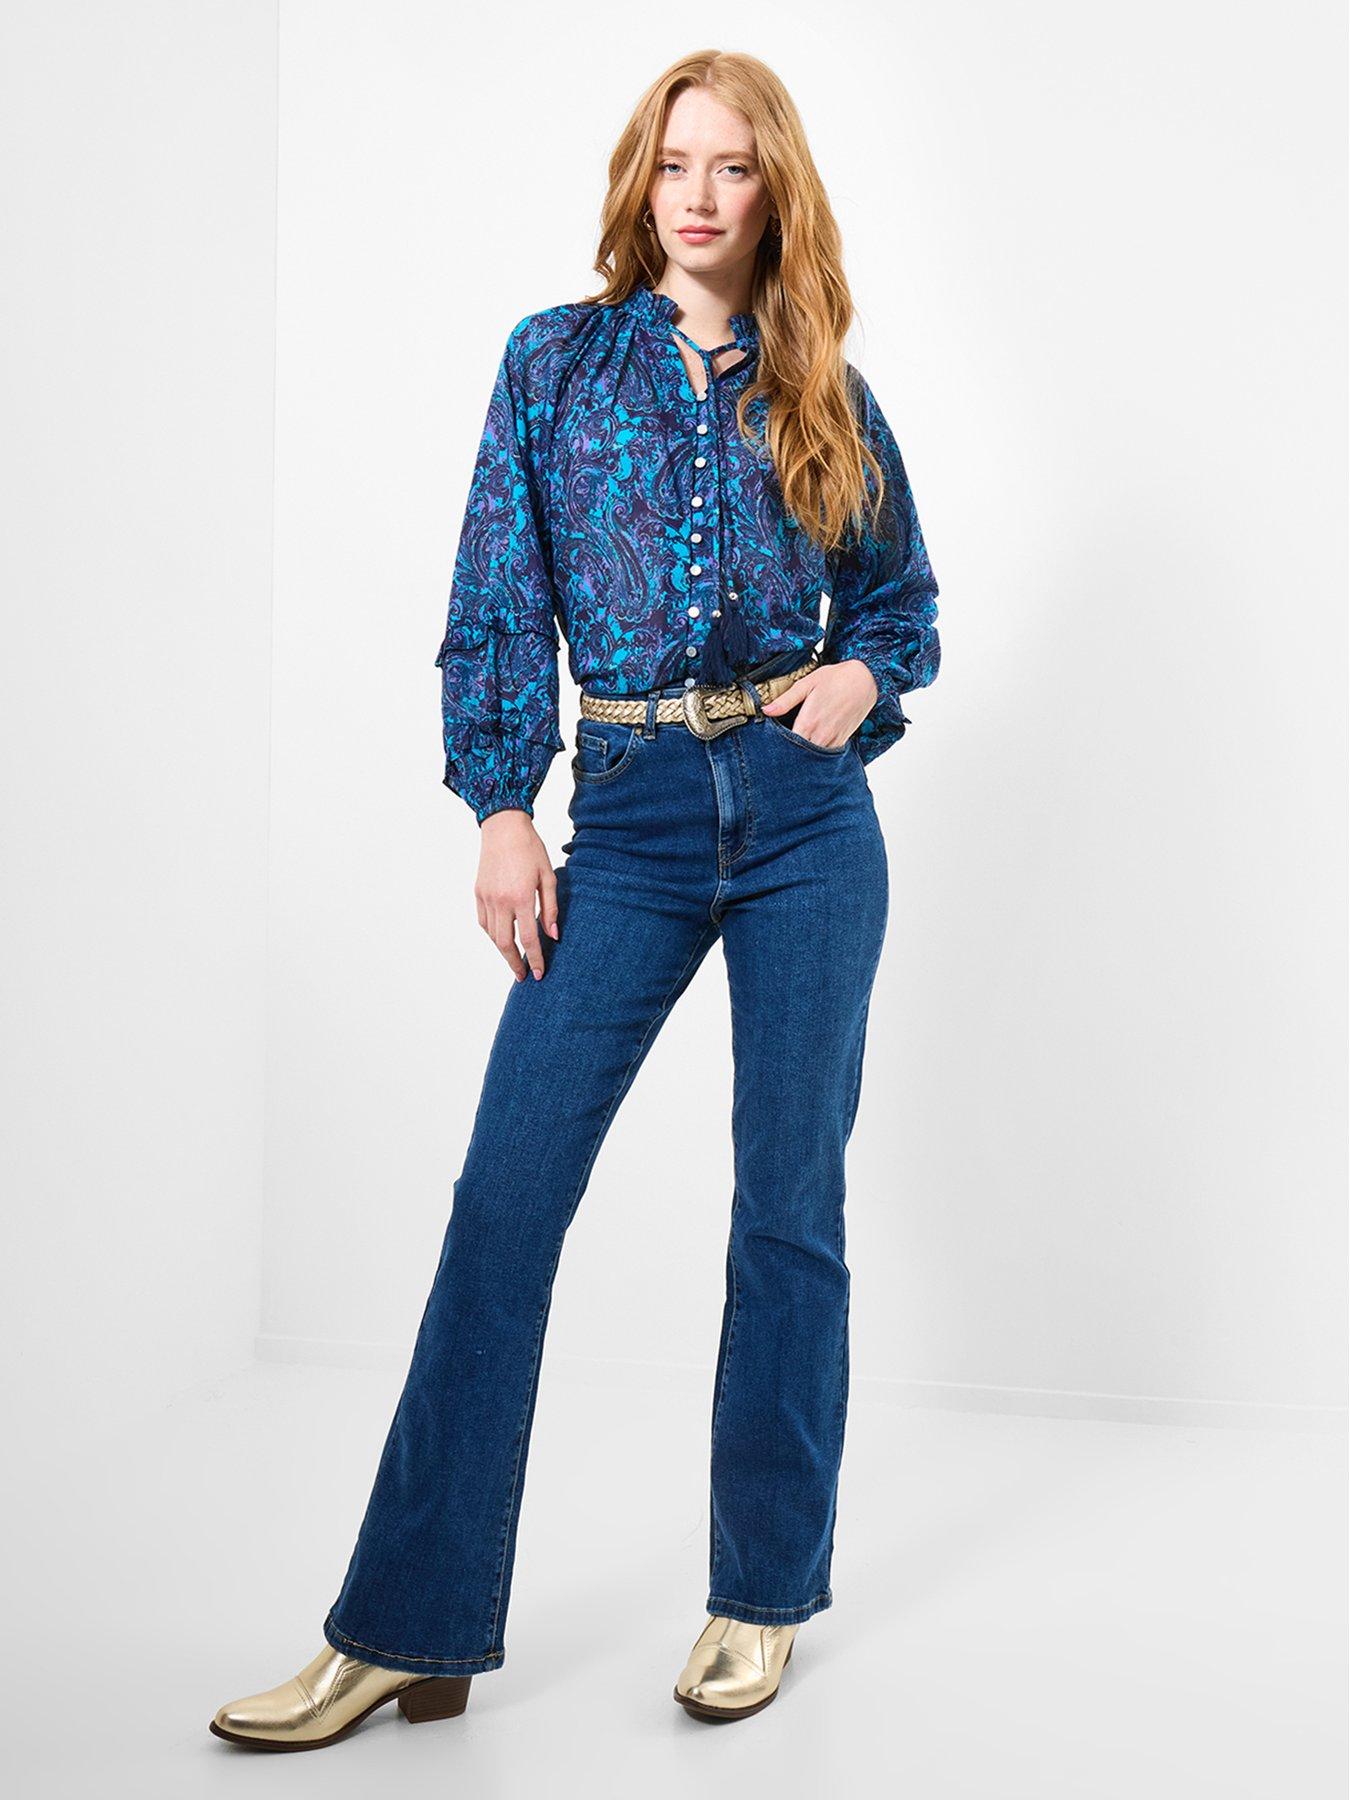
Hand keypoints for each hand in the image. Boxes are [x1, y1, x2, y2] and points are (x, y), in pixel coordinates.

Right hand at [475, 810, 558, 980]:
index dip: (534, 959)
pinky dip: (492, 934)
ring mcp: (487, 898)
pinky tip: (501, 938)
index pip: (528, 938)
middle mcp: (501, 901)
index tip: (539, 973)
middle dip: (515, 963)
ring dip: (503, 951)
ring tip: (514, 959)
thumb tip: (553, 935)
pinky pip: (483, 922)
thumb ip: (550, 908)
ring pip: (492, 935)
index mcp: (521, 897)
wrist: (503, 828)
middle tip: (523, 975)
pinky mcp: (478, 893)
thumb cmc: (530, 849)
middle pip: (505, 943)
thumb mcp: (548, 877)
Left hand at [759, 660, 877, 746]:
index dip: (777, 746)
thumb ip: (785, 700)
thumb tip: (766, 710)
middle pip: (799, 753)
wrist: (865, 680)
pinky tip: (811, 745)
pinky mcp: (842, 740)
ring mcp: (832, 739)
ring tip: (794, 749)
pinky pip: (826, 753)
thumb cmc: (835, 678)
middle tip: (780, 749)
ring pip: (813, 756)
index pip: (787, 744)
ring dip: (804, 754)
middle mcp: (820, 735)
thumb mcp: (807, 684)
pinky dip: (817, 752)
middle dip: (789, 752)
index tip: (770, 744)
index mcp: (808, 722)